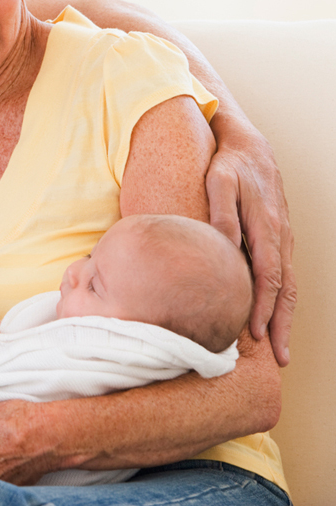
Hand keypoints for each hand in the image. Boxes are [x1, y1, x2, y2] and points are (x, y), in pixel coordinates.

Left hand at [206, 115, 295, 365]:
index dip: (264, 307)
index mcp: (266, 226)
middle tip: (279, 359)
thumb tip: (222, 243)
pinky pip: (283, 275)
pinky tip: (272, 317)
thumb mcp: (218, 181)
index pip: (269, 276)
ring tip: (279, 349)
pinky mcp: (277, 238)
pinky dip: (281, 300)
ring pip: (288, 285)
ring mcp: (282, 238)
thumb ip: (221, 211)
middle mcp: (279, 237)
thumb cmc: (228, 164)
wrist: (249, 146)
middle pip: (285, 289)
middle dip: (281, 325)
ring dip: (284, 317)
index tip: (257, 334)